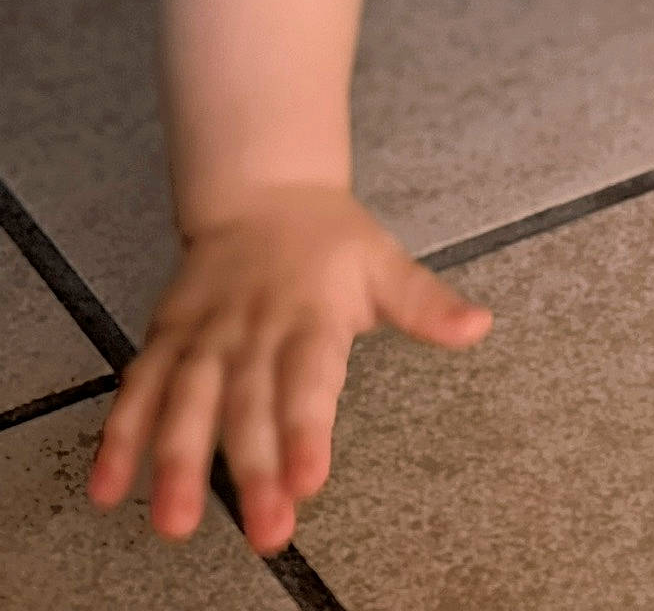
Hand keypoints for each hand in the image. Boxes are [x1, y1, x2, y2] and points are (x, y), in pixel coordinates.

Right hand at [87, 184, 492, 552]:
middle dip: (252, 470)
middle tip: (264, 529)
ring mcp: (204, 337)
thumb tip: (478, 324)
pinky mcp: (166, 340)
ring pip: (185, 402)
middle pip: (249, 406)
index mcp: (310, 316)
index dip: (306, 430)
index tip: (309, 479)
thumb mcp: (385, 264)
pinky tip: (109, 488)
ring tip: (174, 521)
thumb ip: (426, 304)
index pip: (308, 380)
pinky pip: (137, 388)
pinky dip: (119, 437)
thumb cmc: (329, 241)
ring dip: (176, 462)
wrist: (263, 190)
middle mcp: (253, 330)